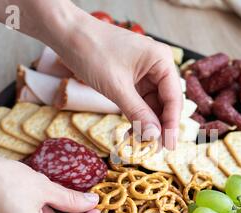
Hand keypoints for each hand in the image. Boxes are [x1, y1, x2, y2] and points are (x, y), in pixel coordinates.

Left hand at [51, 9, 182, 148]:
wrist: (67, 34)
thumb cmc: (92, 52)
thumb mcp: (116, 87)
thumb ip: (137, 112)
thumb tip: (154, 137)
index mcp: (161, 61)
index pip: (174, 97)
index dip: (171, 124)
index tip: (169, 146)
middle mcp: (157, 67)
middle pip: (165, 103)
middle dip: (159, 126)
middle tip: (153, 149)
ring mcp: (144, 73)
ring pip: (152, 105)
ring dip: (146, 124)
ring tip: (138, 143)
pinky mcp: (132, 80)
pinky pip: (139, 102)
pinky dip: (136, 117)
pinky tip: (131, 132)